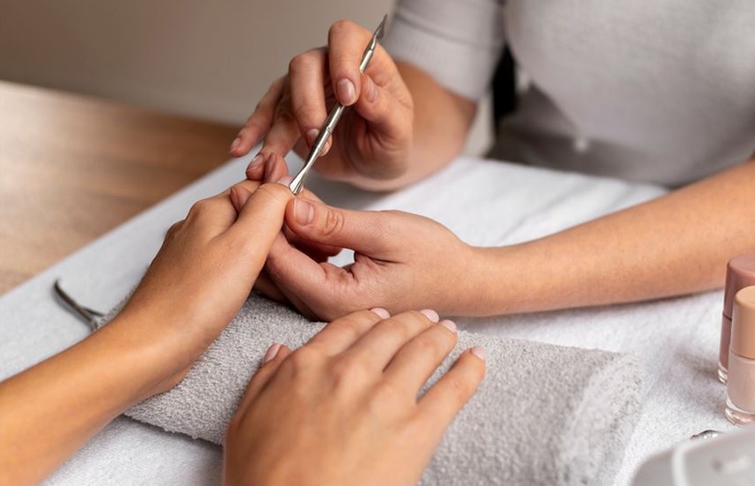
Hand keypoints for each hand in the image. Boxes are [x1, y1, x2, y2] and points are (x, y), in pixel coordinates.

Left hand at [114, 178, 294, 392]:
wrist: (150, 348)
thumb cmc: (192, 303)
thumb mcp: (244, 245)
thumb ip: (269, 207)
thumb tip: (285, 184)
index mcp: (210, 210)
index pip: (261, 189)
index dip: (290, 206)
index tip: (309, 230)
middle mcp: (198, 226)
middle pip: (252, 214)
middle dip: (280, 230)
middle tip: (304, 254)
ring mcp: (192, 254)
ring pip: (241, 240)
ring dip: (266, 253)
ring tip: (285, 273)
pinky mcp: (192, 280)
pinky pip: (229, 265)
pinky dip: (250, 272)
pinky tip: (258, 290)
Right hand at [223, 309, 485, 485]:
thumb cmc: (263, 479)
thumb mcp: (244, 422)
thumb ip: (263, 380)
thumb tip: (279, 352)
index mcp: (308, 366)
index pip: (349, 325)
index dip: (371, 318)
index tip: (382, 317)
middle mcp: (350, 371)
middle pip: (392, 330)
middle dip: (412, 320)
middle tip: (425, 318)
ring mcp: (386, 398)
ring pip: (424, 348)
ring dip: (441, 335)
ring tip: (451, 332)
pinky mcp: (418, 430)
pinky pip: (454, 388)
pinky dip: (470, 368)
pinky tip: (478, 358)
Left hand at [229, 184, 478, 318]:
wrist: (461, 281)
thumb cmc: (433, 257)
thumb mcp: (385, 231)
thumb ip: (335, 224)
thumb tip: (289, 208)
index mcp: (336, 300)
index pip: (279, 260)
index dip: (261, 217)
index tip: (253, 180)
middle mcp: (322, 310)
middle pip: (270, 264)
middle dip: (263, 217)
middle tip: (263, 173)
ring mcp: (323, 306)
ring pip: (279, 265)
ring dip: (275, 223)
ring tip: (280, 181)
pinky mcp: (326, 295)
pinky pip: (294, 266)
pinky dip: (291, 234)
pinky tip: (299, 206)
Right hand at [231, 20, 413, 185]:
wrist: (374, 162)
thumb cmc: (390, 140)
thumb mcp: (399, 129)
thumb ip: (383, 108)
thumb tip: (362, 89)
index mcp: (363, 60)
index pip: (345, 39)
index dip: (343, 62)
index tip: (349, 97)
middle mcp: (328, 66)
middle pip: (304, 66)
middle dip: (308, 105)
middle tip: (319, 140)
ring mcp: (304, 87)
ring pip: (282, 97)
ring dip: (278, 131)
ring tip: (274, 161)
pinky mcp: (287, 112)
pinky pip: (265, 118)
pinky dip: (253, 134)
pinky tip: (242, 150)